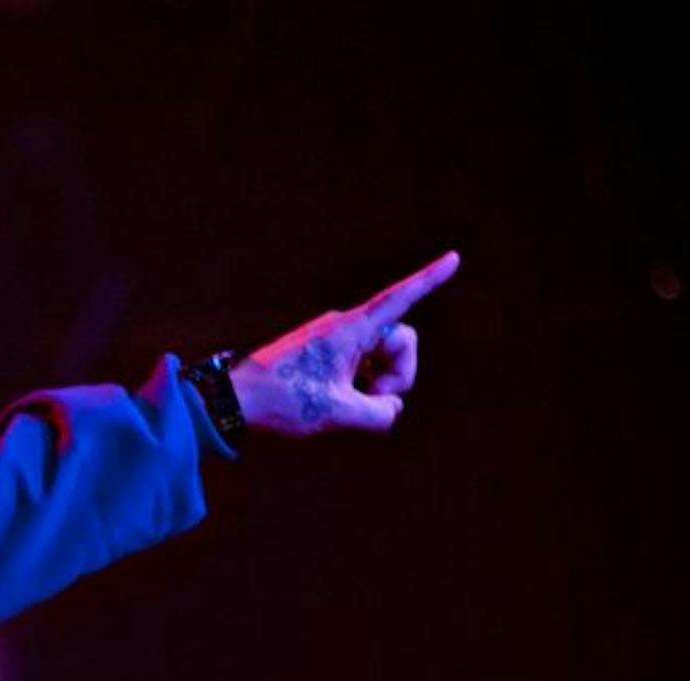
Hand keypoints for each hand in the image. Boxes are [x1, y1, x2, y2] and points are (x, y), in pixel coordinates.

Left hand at [230, 250, 460, 437]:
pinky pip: (362, 366)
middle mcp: (345, 327)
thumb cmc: (282, 401)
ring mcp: (335, 340)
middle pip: (401, 342)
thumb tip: (389, 410)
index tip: (455, 257)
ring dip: (377, 385)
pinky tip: (340, 401)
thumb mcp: (338, 413)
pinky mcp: (326, 354)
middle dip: (398, 375)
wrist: (234, 399)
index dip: (430, 280)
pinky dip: (361, 386)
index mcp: (350, 330)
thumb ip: (380, 414)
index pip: (400, 299)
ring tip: (346, 405)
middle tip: (372, 401)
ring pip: (382, 358)